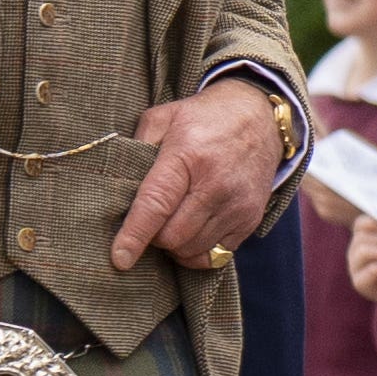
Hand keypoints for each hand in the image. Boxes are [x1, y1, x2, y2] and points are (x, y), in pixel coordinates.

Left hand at [110, 77, 279, 273]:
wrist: (260, 117)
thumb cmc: (204, 118)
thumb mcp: (165, 116)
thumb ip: (137, 144)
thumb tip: (116, 181)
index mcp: (188, 156)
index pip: (156, 204)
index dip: (135, 235)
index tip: (120, 259)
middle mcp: (216, 184)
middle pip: (172, 236)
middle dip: (153, 237)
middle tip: (151, 220)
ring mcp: (236, 205)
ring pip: (192, 250)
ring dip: (174, 245)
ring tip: (172, 223)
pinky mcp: (250, 219)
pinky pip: (215, 256)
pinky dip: (196, 252)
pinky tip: (192, 232)